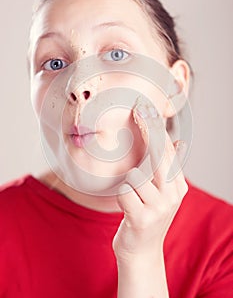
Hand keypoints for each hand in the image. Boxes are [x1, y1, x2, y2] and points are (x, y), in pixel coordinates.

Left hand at [112, 101, 187, 260]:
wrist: (141, 253)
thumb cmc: (146, 215)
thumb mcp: (161, 193)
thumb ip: (166, 168)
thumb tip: (177, 141)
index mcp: (178, 186)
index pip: (167, 151)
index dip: (156, 128)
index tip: (145, 109)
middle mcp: (173, 195)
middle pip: (158, 155)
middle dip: (147, 130)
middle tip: (138, 108)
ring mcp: (159, 208)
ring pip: (135, 175)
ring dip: (128, 184)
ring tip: (133, 199)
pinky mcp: (142, 218)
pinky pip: (124, 192)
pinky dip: (121, 196)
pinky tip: (127, 208)